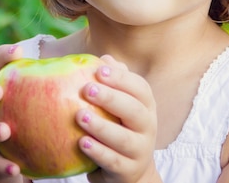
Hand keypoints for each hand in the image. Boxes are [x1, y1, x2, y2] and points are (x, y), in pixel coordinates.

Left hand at [75, 55, 162, 182]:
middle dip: (111, 98)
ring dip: (101, 126)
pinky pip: (113, 161)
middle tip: (87, 89)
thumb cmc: (120, 127)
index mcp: (146, 105)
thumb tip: (105, 58)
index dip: (121, 78)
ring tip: (80, 116)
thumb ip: (114, 82)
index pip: (140, 88)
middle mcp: (148, 126)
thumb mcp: (119, 104)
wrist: (129, 169)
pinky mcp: (128, 170)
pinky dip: (98, 152)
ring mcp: (140, 150)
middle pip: (134, 110)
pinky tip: (82, 142)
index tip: (100, 70)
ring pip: (123, 138)